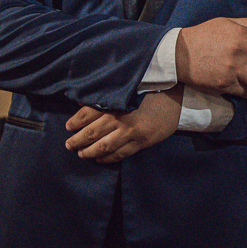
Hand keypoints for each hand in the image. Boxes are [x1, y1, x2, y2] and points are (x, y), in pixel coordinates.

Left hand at [64, 88, 182, 162]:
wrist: (178, 98)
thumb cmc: (153, 90)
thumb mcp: (130, 88)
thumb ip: (111, 96)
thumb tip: (87, 102)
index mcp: (116, 103)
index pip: (88, 113)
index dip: (76, 121)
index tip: (68, 127)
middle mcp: (121, 119)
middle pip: (92, 132)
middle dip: (78, 140)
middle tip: (68, 145)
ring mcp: (132, 132)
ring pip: (104, 146)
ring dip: (90, 152)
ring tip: (81, 154)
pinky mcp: (142, 142)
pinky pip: (120, 154)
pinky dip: (108, 158)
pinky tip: (100, 159)